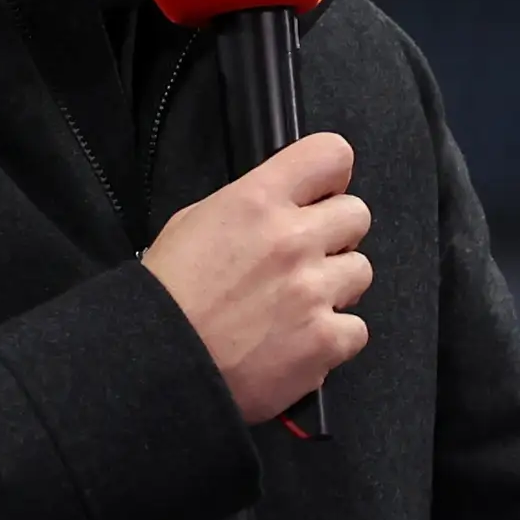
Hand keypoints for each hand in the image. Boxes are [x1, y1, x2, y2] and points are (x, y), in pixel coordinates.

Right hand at [143, 132, 373, 424]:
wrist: (158, 363)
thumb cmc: (167, 297)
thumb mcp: (193, 222)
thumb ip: (248, 207)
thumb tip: (284, 207)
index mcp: (257, 201)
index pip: (330, 156)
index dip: (331, 175)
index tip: (322, 194)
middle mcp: (292, 239)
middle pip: (357, 214)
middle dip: (336, 235)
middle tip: (306, 258)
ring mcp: (313, 291)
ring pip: (361, 271)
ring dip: (335, 287)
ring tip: (297, 305)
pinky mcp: (324, 340)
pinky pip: (356, 329)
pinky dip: (333, 338)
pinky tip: (300, 341)